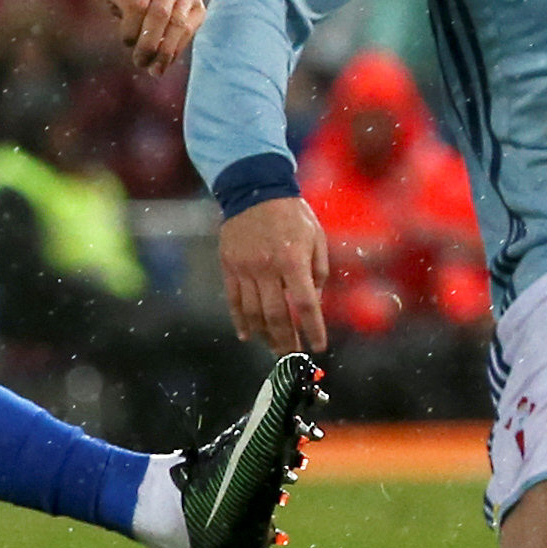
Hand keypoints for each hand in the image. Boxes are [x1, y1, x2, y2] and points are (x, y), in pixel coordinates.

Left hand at [104, 0, 202, 72]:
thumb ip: (117, 5)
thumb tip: (132, 37)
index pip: (138, 4)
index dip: (131, 28)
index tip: (126, 43)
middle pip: (160, 15)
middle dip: (149, 43)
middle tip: (139, 62)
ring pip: (177, 26)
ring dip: (164, 52)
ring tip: (154, 70)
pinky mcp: (199, 7)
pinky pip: (189, 32)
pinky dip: (176, 50)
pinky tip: (165, 63)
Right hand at [217, 195, 327, 353]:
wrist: (255, 190)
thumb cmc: (292, 215)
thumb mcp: (316, 238)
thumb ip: (318, 273)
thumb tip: (314, 304)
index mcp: (293, 259)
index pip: (305, 304)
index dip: (313, 329)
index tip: (318, 347)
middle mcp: (267, 267)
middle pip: (277, 316)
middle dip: (287, 341)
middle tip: (293, 357)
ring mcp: (245, 268)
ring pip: (253, 313)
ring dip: (265, 336)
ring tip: (275, 348)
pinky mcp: (229, 267)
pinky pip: (234, 301)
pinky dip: (241, 321)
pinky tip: (249, 336)